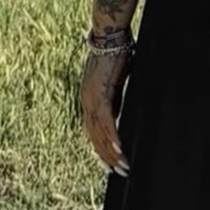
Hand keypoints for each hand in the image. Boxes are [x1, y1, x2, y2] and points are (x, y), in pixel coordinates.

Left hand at [80, 49, 131, 175]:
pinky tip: (119, 149)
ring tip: (123, 166)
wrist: (109, 37)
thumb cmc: (115, 56)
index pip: (93, 133)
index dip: (101, 151)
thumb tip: (118, 116)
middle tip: (120, 173)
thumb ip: (114, 101)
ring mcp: (92, 100)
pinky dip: (113, 136)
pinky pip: (107, 121)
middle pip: (95, 138)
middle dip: (107, 158)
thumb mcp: (114, 84)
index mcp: (88, 101)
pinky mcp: (101, 94)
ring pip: (100, 133)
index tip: (110, 165)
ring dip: (112, 152)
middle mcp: (86, 103)